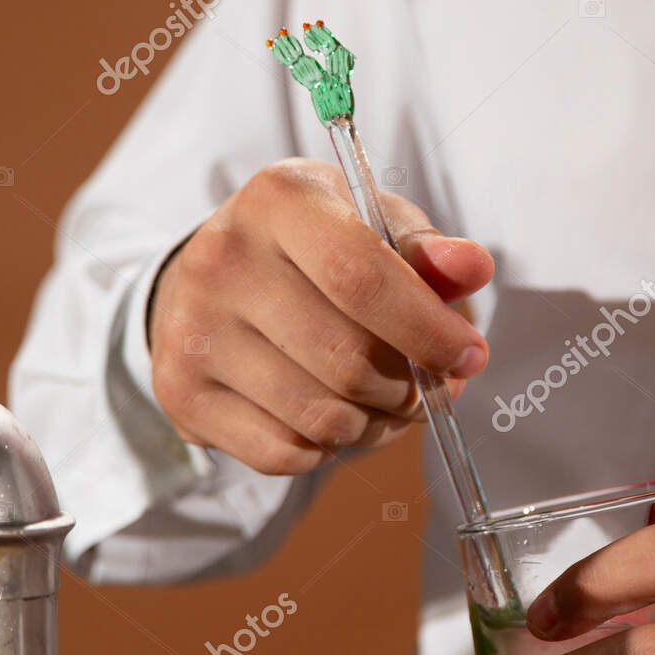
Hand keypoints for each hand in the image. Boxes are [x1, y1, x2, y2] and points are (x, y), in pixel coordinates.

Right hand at [148, 158, 493, 474]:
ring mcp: (193, 331)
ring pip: (323, 417)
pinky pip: (286, 453)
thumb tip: (471, 267)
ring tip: (387, 404)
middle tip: (427, 388)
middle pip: (349, 361)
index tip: (469, 357)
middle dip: (409, 389)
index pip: (362, 277)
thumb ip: (427, 251)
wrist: (215, 281)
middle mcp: (222, 259)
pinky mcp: (182, 393)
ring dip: (377, 426)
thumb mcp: (373, 226)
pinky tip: (335, 419)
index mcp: (279, 200)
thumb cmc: (315, 252)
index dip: (429, 330)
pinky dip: (329, 449)